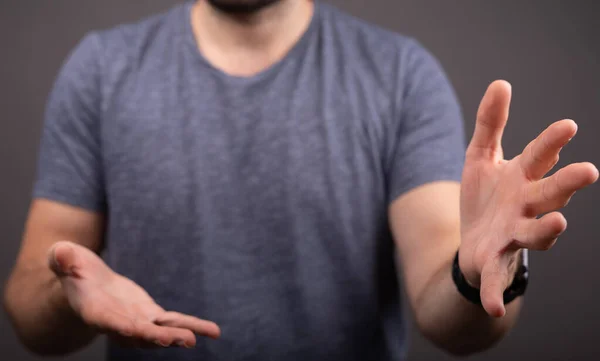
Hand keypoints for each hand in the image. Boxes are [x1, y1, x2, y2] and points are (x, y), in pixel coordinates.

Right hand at [48, 241, 219, 347]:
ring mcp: (136, 321)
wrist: (84, 285)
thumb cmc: (71, 270)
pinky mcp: (150, 315)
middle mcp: (117, 323)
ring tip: (206, 334)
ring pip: (161, 331)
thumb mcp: (63, 259)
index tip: (135, 330)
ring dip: (181, 334)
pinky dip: (191, 326)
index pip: (109, 321)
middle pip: (141, 334)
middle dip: (161, 336)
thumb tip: (61, 252)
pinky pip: (173, 322)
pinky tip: (213, 332)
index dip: (121, 326)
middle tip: (184, 339)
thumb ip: (62, 259)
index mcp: (94, 311)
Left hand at [458, 80, 597, 317]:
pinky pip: (496, 280)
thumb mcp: (480, 156)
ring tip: (556, 225)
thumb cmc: (485, 195)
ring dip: (546, 232)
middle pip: (549, 194)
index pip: (539, 157)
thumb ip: (490, 123)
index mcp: (523, 179)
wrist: (473, 239)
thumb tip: (501, 83)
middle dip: (566, 184)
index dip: (553, 142)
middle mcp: (525, 207)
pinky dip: (495, 293)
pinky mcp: (494, 261)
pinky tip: (492, 306)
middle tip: (588, 172)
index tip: (568, 126)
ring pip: (534, 235)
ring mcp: (513, 236)